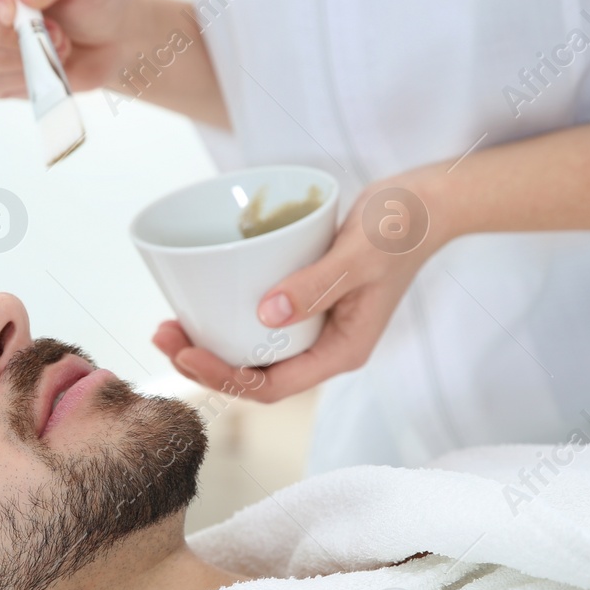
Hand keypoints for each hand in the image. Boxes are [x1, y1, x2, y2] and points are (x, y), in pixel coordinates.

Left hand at [152, 168, 446, 403]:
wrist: (427, 203)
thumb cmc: (402, 227)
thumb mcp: (358, 255)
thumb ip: (315, 286)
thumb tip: (265, 314)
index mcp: (341, 351)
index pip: (273, 386)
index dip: (225, 377)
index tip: (186, 353)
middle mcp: (326, 347)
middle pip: (256, 375)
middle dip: (205, 363)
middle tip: (162, 335)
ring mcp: (317, 326)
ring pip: (255, 351)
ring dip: (211, 343)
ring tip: (170, 323)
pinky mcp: (308, 301)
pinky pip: (262, 323)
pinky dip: (229, 317)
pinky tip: (202, 300)